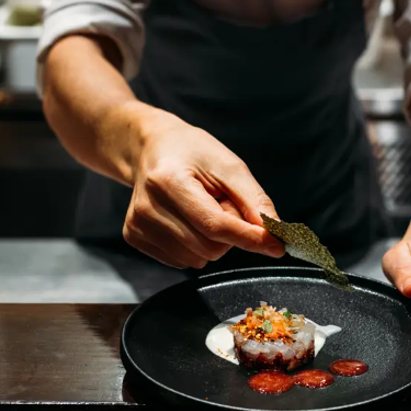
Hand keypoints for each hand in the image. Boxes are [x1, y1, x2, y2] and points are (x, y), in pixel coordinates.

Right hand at [122, 109, 284, 268]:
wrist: (151, 148)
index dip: (248, 237)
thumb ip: (254, 201)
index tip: (276, 246)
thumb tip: (274, 235)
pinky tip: (186, 220)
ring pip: (197, 259)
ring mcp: (138, 225)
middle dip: (228, 233)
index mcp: (169, 180)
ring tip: (201, 209)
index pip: (215, 224)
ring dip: (211, 240)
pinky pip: (182, 261)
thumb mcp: (229, 166)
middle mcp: (147, 206)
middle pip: (209, 247)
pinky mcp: (134, 237)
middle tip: (221, 204)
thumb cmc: (192, 153)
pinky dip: (194, 246)